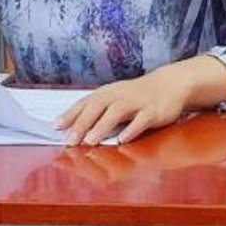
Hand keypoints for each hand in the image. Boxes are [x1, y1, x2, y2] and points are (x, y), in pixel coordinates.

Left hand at [58, 61, 202, 145]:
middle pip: (97, 108)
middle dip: (82, 124)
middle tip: (69, 140)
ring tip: (90, 141)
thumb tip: (72, 128)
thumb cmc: (137, 96)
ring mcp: (136, 103)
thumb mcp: (115, 99)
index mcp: (107, 94)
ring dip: (102, 127)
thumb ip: (96, 112)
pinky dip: (131, 130)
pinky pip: (141, 121)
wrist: (170, 84)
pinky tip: (122, 140)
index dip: (70, 115)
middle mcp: (119, 96)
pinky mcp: (153, 111)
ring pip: (116, 113)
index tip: (55, 127)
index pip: (85, 104)